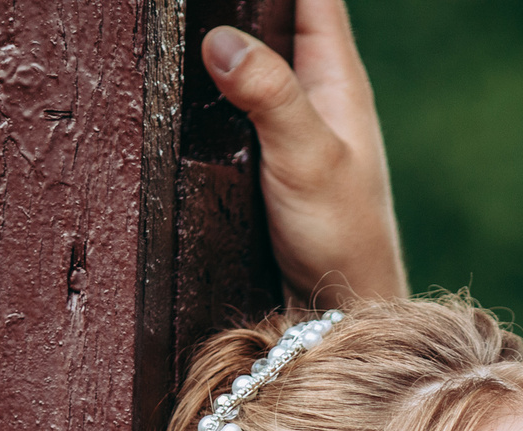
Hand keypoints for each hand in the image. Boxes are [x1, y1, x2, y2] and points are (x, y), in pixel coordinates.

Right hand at [201, 0, 408, 306]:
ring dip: (221, 40)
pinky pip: (235, 99)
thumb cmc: (343, 236)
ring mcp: (289, 119)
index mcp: (337, 74)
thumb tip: (222, 40)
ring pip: (252, 56)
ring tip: (178, 30)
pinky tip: (184, 82)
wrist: (341, 308)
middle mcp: (315, 88)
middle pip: (275, 14)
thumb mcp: (307, 158)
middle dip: (238, 7)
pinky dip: (211, 85)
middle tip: (189, 12)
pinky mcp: (264, 151)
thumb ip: (271, 94)